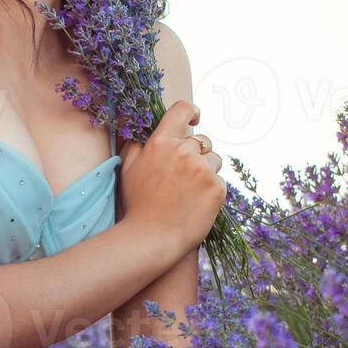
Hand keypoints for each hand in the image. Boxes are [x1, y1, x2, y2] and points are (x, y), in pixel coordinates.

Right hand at [117, 98, 225, 262]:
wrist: (152, 238)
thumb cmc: (137, 205)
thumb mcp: (128, 170)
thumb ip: (136, 145)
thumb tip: (142, 131)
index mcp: (161, 143)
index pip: (182, 109)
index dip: (190, 112)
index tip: (193, 119)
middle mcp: (184, 152)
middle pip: (202, 140)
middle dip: (196, 153)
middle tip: (183, 176)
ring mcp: (203, 170)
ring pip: (214, 160)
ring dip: (206, 171)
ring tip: (189, 192)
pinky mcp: (217, 188)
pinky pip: (219, 181)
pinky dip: (211, 190)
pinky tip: (196, 204)